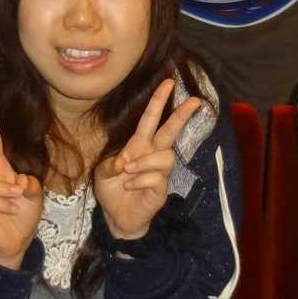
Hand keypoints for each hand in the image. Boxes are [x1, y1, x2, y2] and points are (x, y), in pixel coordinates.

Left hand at [93, 79, 200, 240]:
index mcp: (139, 145)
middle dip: (181, 115)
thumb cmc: (112, 189)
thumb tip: (124, 163)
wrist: (116, 216)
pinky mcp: (161, 189)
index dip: (159, 101)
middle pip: (170, 131)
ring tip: (127, 171)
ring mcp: (159, 172)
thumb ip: (110, 164)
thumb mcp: (102, 173)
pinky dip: (139, 180)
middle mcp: (152, 155)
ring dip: (144, 162)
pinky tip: (129, 186)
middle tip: (195, 100)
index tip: (168, 82)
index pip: (151, 119)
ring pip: (165, 156)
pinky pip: (157, 178)